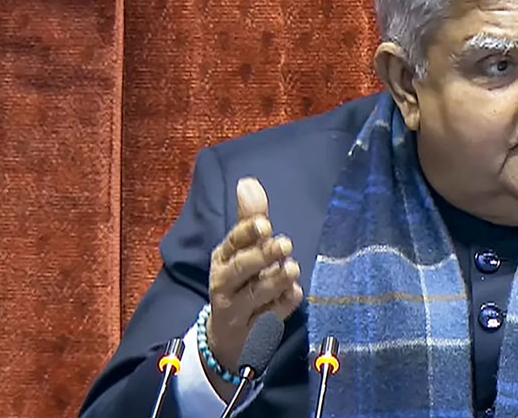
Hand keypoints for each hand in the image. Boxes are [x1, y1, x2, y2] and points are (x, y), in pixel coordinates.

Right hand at [203, 177, 302, 395]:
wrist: (226, 336)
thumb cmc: (240, 281)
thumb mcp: (241, 250)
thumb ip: (249, 218)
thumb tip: (248, 182)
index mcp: (222, 259)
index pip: (231, 243)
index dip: (246, 233)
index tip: (265, 224)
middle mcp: (225, 284)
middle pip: (240, 270)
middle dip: (261, 256)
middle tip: (285, 243)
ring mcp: (237, 310)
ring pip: (256, 295)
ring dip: (275, 280)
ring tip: (292, 268)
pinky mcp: (252, 332)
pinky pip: (269, 318)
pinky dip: (282, 306)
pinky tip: (294, 294)